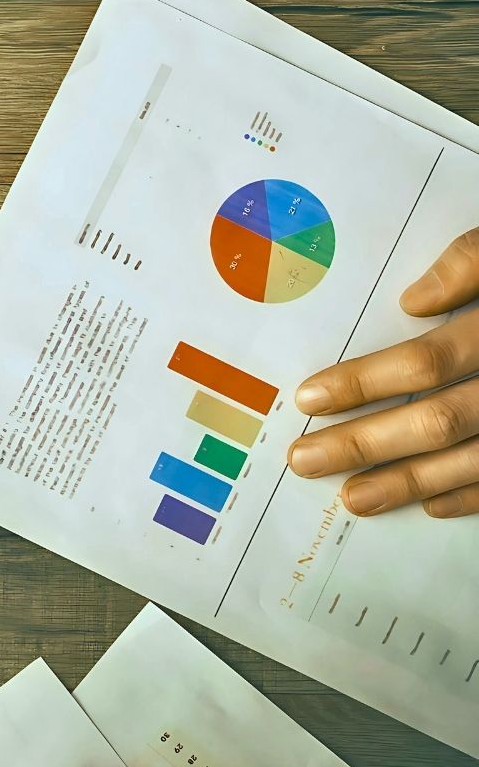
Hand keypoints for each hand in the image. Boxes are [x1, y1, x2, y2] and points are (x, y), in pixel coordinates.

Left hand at [288, 229, 478, 518]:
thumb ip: (474, 261)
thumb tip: (414, 300)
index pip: (429, 361)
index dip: (366, 382)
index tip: (309, 398)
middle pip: (441, 420)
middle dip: (367, 443)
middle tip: (305, 460)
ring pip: (476, 459)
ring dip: (411, 483)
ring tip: (354, 498)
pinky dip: (474, 495)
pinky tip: (433, 505)